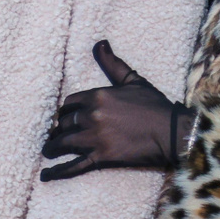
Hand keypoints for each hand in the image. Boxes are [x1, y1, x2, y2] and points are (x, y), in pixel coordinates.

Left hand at [39, 41, 189, 179]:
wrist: (173, 132)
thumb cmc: (156, 106)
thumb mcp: (133, 81)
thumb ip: (113, 63)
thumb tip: (100, 43)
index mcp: (97, 96)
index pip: (69, 103)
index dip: (65, 111)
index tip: (65, 117)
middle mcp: (92, 116)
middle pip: (64, 123)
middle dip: (60, 128)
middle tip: (58, 134)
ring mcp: (95, 138)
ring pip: (63, 142)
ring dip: (53, 146)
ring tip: (48, 150)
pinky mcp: (101, 157)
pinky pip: (74, 165)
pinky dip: (58, 171)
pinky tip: (45, 175)